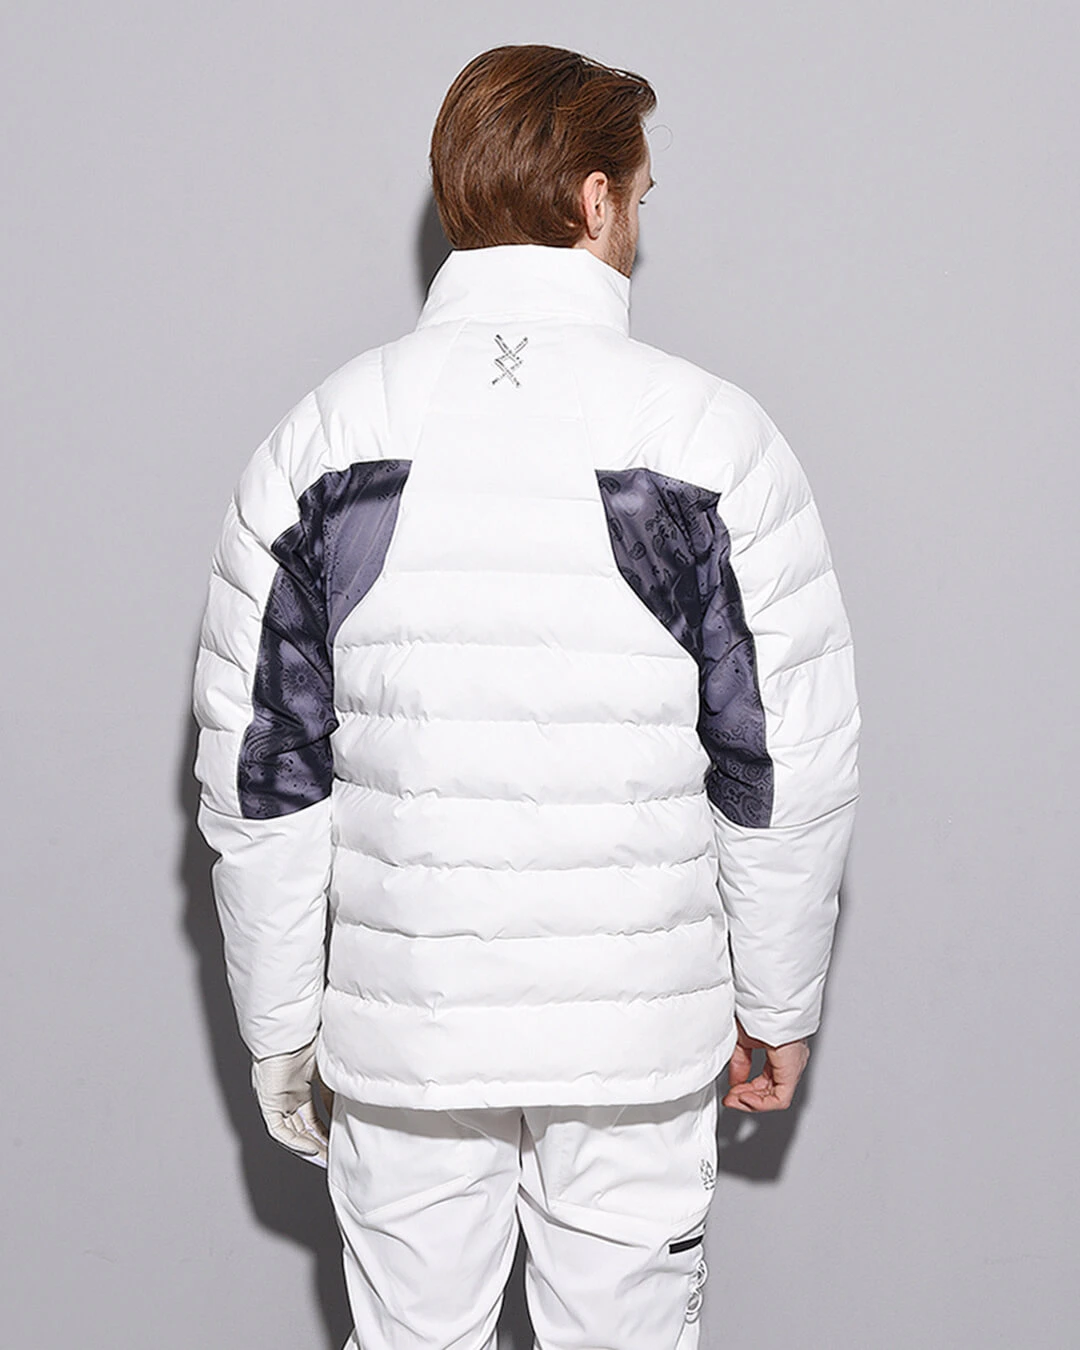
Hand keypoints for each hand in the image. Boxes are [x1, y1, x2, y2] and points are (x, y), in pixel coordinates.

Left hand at [250, 1038, 333, 1166]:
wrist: (294, 1028)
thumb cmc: (310, 1036)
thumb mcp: (329, 1067)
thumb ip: (337, 1086)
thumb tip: (351, 1102)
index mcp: (301, 1083)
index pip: (314, 1114)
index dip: (326, 1129)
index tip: (339, 1141)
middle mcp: (288, 1093)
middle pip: (303, 1126)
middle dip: (319, 1142)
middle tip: (333, 1156)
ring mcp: (277, 1098)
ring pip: (291, 1131)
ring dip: (307, 1146)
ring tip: (324, 1157)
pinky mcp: (268, 1102)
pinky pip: (279, 1130)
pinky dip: (294, 1141)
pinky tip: (311, 1147)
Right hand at [722, 1020, 809, 1112]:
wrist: (765, 1003)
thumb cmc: (757, 1011)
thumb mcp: (742, 1042)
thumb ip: (739, 1065)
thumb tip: (735, 1084)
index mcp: (781, 1052)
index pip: (765, 1081)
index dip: (745, 1090)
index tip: (730, 1094)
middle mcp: (790, 1061)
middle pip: (769, 1090)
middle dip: (746, 1097)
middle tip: (730, 1099)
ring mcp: (793, 1067)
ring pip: (775, 1097)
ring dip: (751, 1101)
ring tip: (734, 1099)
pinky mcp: (792, 1072)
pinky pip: (780, 1098)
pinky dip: (761, 1103)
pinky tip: (746, 1098)